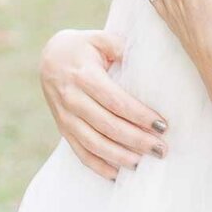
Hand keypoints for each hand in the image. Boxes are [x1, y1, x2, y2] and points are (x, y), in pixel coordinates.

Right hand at [39, 28, 170, 178]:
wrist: (50, 57)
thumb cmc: (84, 47)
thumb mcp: (100, 39)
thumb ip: (120, 47)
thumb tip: (144, 62)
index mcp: (84, 76)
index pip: (116, 101)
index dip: (139, 115)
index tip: (162, 125)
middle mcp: (73, 99)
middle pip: (108, 126)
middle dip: (137, 140)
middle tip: (161, 149)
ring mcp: (66, 117)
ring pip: (94, 143)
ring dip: (120, 156)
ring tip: (143, 162)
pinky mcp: (63, 128)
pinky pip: (80, 152)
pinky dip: (98, 166)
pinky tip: (117, 173)